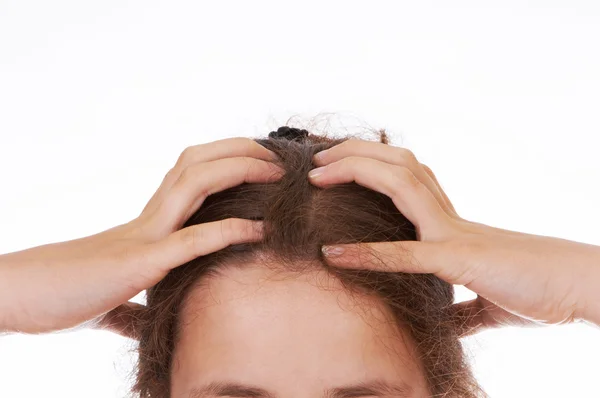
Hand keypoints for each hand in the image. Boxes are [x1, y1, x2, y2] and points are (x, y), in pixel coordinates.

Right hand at [0, 138, 282, 338]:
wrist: (23, 296)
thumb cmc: (68, 290)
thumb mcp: (119, 286)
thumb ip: (141, 291)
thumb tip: (149, 309)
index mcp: (149, 219)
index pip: (192, 170)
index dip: (230, 157)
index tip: (264, 161)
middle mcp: (150, 217)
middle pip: (197, 162)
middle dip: (242, 150)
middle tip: (280, 157)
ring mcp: (144, 235)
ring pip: (194, 183)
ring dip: (240, 171)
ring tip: (277, 175)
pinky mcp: (139, 264)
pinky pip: (191, 240)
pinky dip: (228, 231)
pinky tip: (259, 229)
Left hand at [308, 139, 599, 335]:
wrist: (574, 288)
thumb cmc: (533, 286)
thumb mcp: (484, 295)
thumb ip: (461, 307)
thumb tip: (448, 321)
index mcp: (446, 219)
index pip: (402, 174)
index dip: (367, 161)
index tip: (333, 162)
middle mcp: (445, 214)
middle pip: (396, 163)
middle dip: (352, 152)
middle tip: (314, 158)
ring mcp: (450, 233)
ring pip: (399, 183)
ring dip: (354, 174)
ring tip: (316, 176)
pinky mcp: (457, 261)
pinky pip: (405, 253)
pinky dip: (366, 253)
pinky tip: (332, 254)